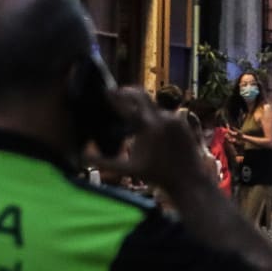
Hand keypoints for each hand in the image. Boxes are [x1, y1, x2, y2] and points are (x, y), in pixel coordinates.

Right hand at [95, 88, 212, 194]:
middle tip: (117, 93)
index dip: (114, 96)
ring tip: (133, 117)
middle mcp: (162, 118)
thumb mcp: (128, 170)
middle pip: (141, 94)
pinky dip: (156, 119)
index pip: (126, 105)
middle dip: (127, 91)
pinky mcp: (182, 122)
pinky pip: (165, 115)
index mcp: (147, 127)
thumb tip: (83, 155)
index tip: (106, 90)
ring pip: (152, 107)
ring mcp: (174, 118)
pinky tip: (152, 130)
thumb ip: (104, 162)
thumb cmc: (156, 176)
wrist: (188, 180)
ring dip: (142, 110)